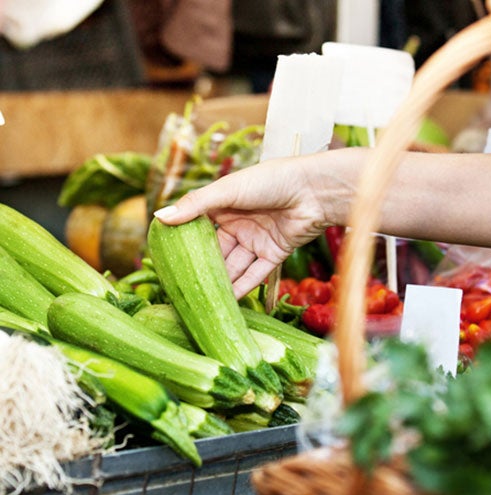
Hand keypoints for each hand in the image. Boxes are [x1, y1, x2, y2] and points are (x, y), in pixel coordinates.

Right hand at [154, 156, 330, 297]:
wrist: (313, 189)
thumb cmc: (271, 180)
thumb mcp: (228, 190)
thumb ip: (195, 205)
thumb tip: (159, 218)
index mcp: (225, 205)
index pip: (200, 228)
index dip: (186, 244)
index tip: (167, 262)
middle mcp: (240, 224)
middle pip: (217, 251)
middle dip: (203, 269)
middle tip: (183, 289)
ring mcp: (257, 240)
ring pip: (235, 265)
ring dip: (222, 282)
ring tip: (203, 300)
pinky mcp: (275, 253)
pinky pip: (256, 273)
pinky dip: (243, 286)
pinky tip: (227, 300)